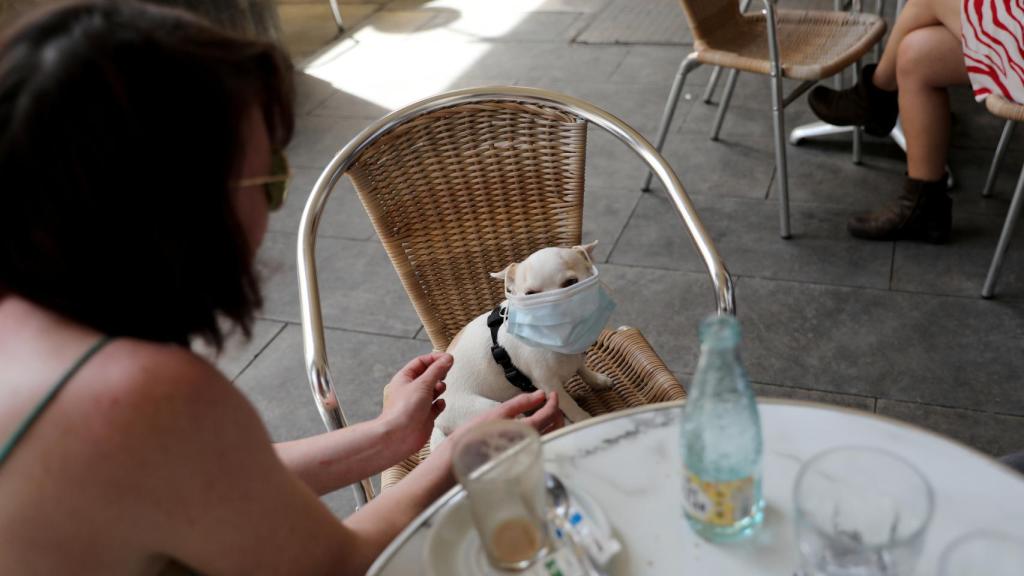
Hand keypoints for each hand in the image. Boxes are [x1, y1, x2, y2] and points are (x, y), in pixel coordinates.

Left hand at [379, 352, 450, 458]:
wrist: (399, 436)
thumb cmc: (405, 408)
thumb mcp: (423, 384)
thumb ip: (437, 370)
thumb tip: (448, 358)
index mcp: (405, 378)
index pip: (421, 362)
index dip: (435, 358)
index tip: (449, 358)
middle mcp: (411, 389)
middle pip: (428, 375)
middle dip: (438, 373)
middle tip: (445, 374)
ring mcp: (418, 403)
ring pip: (434, 390)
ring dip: (440, 388)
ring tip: (440, 390)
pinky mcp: (425, 416)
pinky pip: (436, 406)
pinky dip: (440, 404)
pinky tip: (439, 404)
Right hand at [449, 390, 563, 447]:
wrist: (459, 460)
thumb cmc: (475, 436)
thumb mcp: (498, 412)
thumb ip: (521, 402)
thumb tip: (540, 394)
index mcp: (527, 431)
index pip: (550, 414)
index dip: (553, 401)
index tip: (551, 393)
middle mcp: (532, 444)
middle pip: (556, 427)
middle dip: (556, 412)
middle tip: (549, 401)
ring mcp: (528, 453)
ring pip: (550, 436)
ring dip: (551, 422)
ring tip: (543, 412)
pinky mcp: (522, 458)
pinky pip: (540, 443)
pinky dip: (543, 432)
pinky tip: (533, 426)